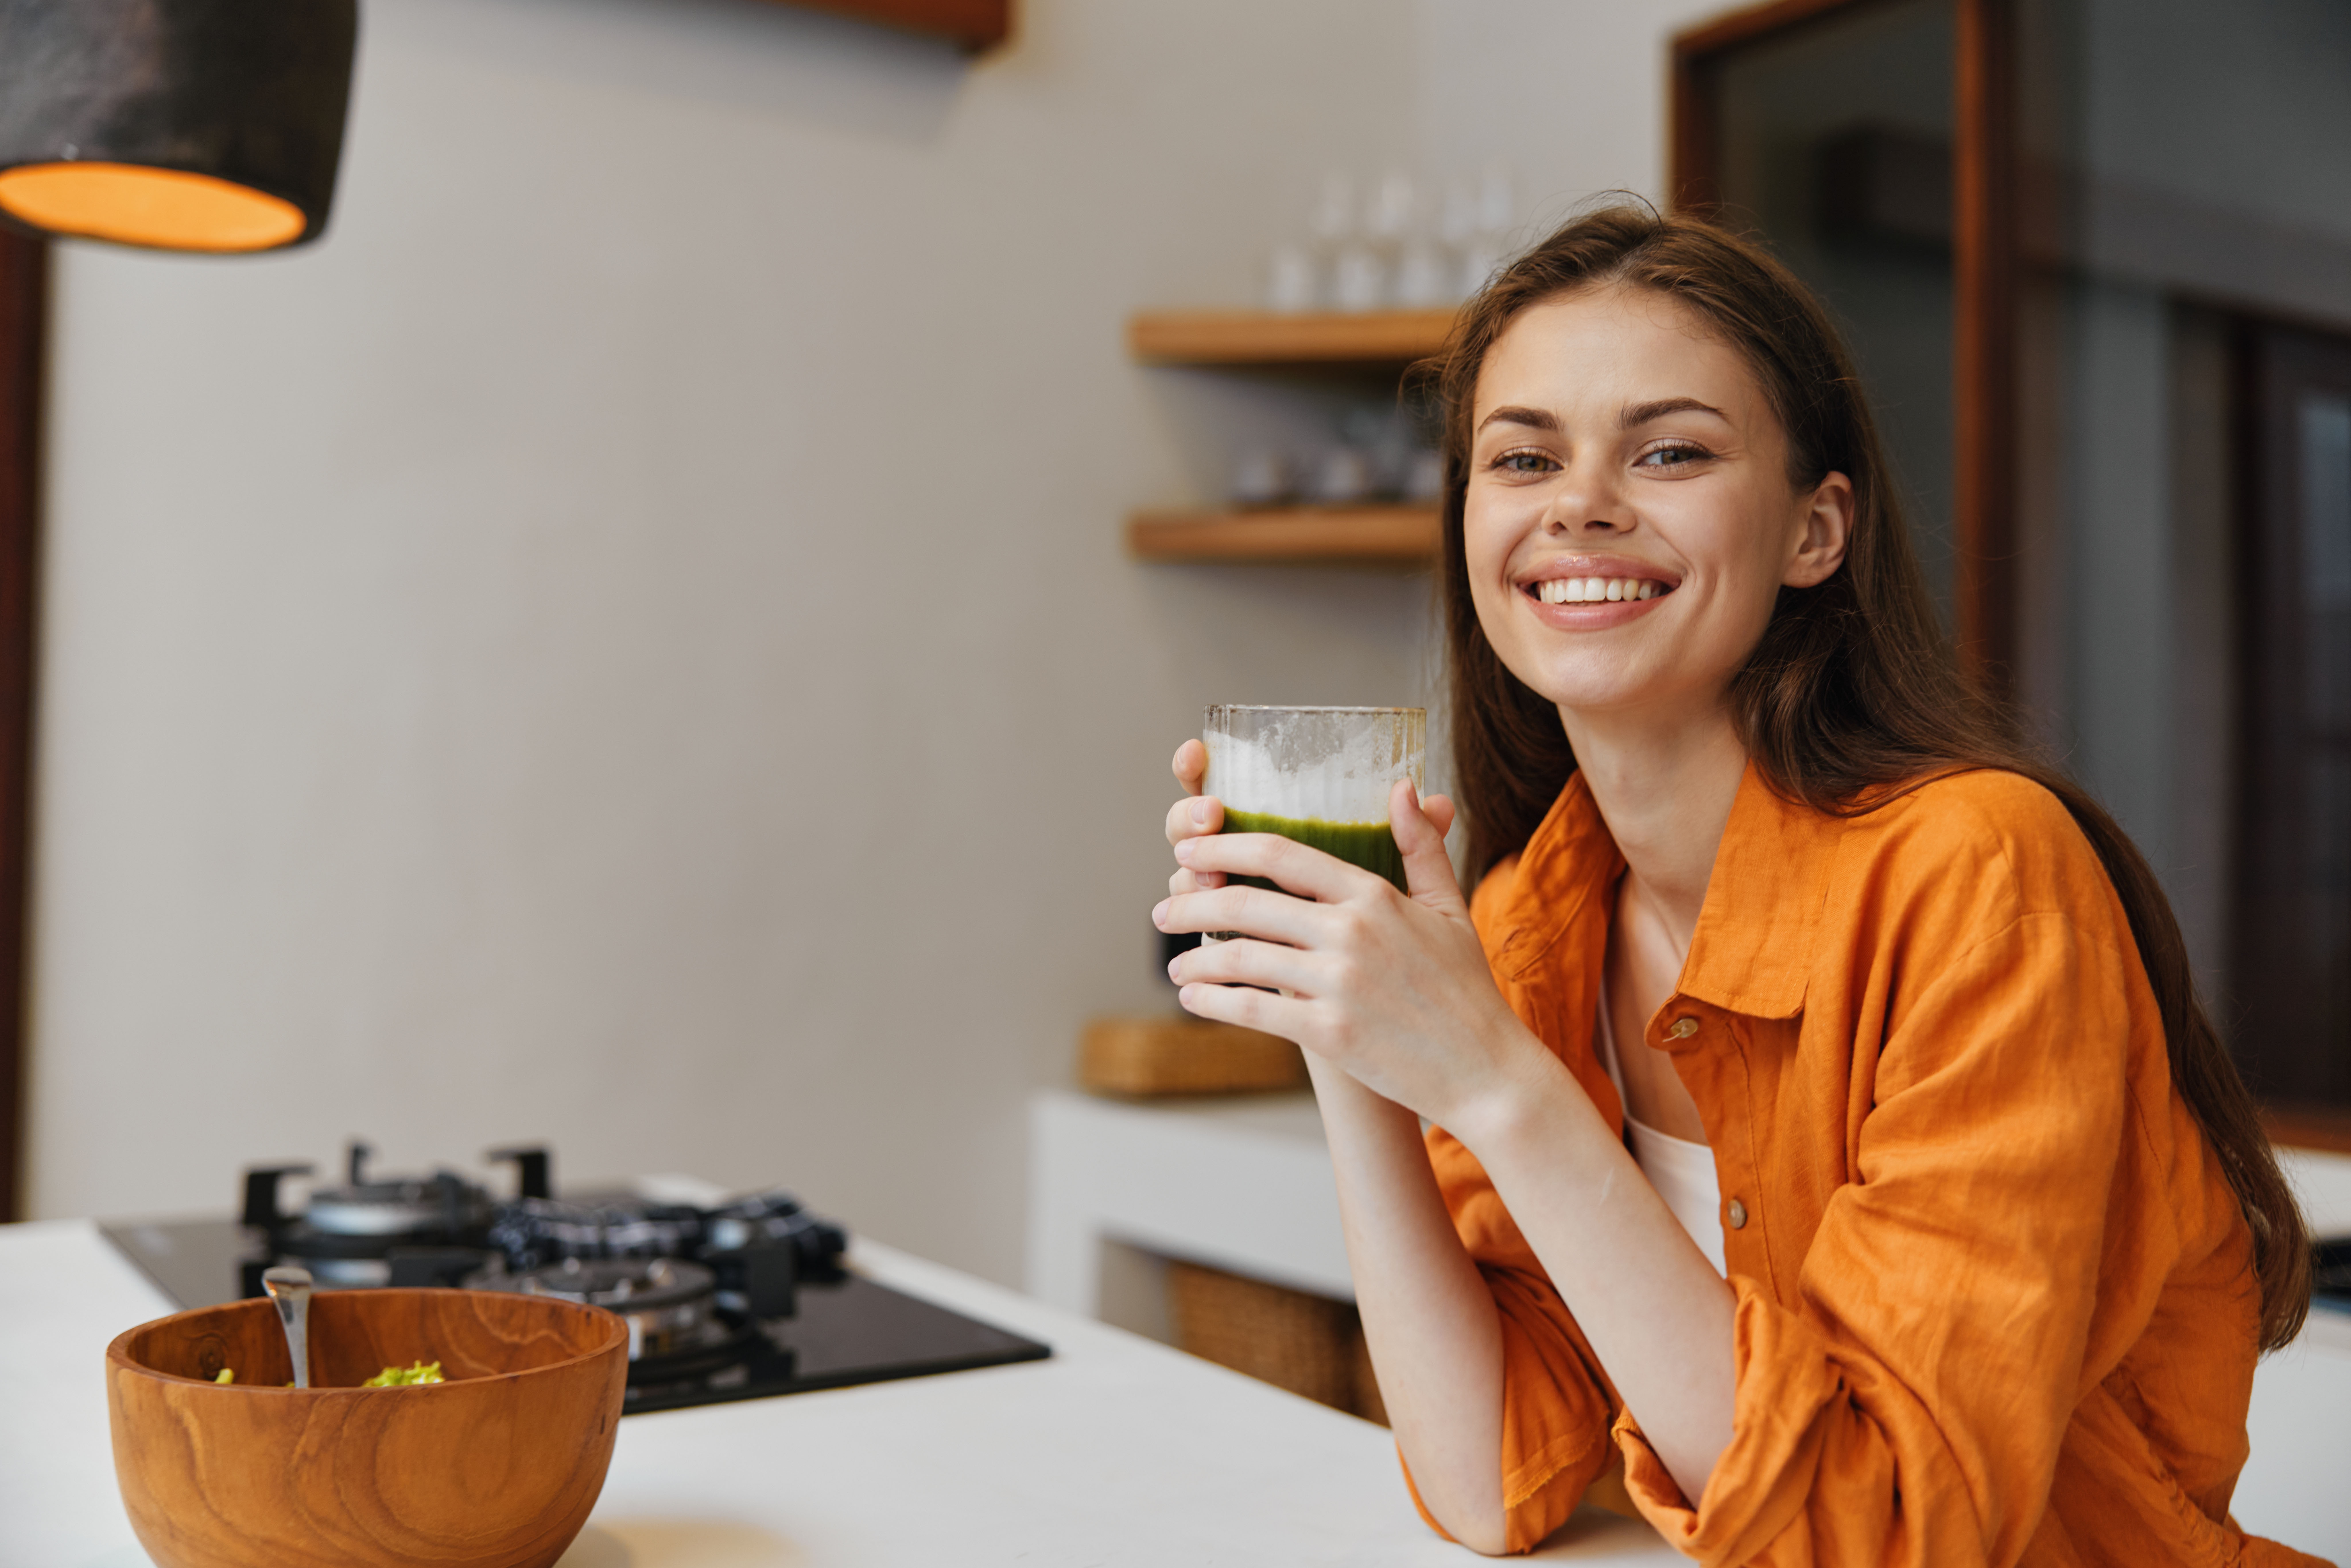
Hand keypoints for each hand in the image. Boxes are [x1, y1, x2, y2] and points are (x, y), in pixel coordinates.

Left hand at [1155, 756, 1545, 1129]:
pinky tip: (1193, 1000)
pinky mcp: (1330, 1033)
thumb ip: (1420, 846)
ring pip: (1241, 958)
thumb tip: (1403, 787)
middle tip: (1164, 909)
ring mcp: (1339, 984)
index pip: (1281, 855)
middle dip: (1193, 902)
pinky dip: (1213, 1002)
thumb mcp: (1448, 909)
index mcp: (1373, 896)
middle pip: (1246, 904)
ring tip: (1176, 964)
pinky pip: (1252, 1010)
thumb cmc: (1466, 989)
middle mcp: (1351, 934)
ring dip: (1196, 960)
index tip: (1191, 852)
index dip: (1225, 847)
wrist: (1486, 1072)